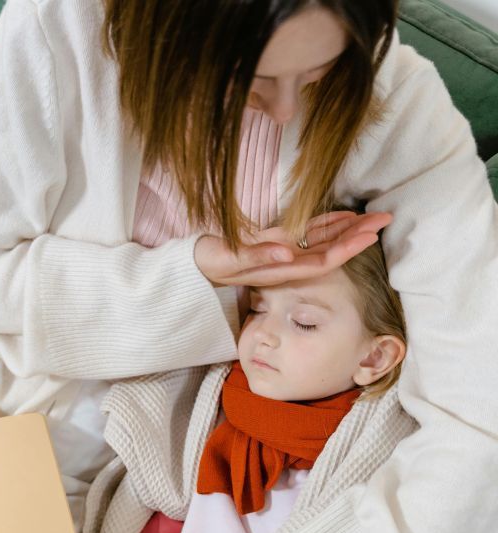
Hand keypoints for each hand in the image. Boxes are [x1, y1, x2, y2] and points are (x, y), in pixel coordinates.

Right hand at [195, 210, 391, 288]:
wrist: (196, 266)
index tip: (369, 236)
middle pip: (330, 250)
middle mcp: (288, 261)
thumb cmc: (210, 263)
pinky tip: (346, 216)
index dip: (347, 248)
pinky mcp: (278, 242)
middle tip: (386, 219)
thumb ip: (256, 257)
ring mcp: (284, 252)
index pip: (321, 260)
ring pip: (323, 240)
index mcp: (280, 267)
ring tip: (374, 217)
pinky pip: (308, 233)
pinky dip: (328, 224)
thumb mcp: (229, 259)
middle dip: (358, 236)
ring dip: (349, 230)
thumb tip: (286, 254)